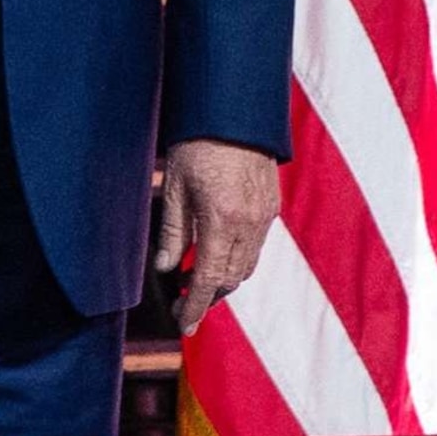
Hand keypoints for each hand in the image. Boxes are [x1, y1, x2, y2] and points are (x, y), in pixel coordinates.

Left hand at [155, 138, 277, 334]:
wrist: (235, 110)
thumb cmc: (199, 142)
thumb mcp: (176, 185)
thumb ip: (172, 230)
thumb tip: (165, 267)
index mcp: (222, 220)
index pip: (208, 279)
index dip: (195, 307)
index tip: (184, 325)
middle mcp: (249, 223)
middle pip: (231, 279)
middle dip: (208, 296)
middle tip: (183, 302)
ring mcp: (264, 215)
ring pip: (246, 265)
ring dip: (223, 279)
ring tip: (197, 280)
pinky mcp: (271, 205)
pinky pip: (256, 245)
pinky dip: (237, 258)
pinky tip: (218, 252)